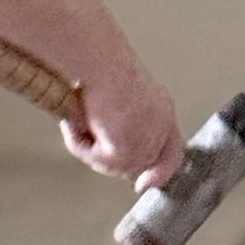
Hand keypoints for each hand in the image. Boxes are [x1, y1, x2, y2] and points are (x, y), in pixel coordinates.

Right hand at [58, 63, 183, 189]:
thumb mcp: (116, 94)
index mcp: (162, 108)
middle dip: (108, 158)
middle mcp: (161, 126)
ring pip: (112, 165)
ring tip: (75, 119)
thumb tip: (102, 135)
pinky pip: (96, 160)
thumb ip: (119, 119)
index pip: (170, 151)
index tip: (144, 185)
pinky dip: (79, 144)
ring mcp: (146, 141)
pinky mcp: (127, 151)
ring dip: (89, 147)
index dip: (159, 171)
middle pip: (137, 164)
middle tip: (84, 138)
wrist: (97, 60)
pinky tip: (74, 122)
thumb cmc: (101, 63)